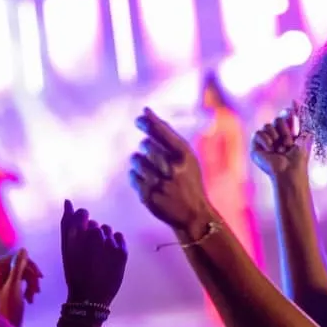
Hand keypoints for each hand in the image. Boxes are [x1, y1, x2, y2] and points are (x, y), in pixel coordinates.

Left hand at [0, 249, 41, 326]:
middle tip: (37, 290)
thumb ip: (18, 266)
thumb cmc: (8, 306)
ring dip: (32, 284)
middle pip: (22, 265)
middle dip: (31, 278)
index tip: (38, 276)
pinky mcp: (12, 285)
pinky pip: (25, 280)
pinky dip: (29, 288)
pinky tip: (30, 299)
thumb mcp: (14, 285)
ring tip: (33, 296)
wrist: (9, 325)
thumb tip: (24, 249)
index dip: (28, 266)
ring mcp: (5, 278)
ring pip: (25, 273)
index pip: (16, 257)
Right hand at [61, 201, 127, 305]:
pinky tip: (109, 257)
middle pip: (95, 224)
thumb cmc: (74, 272)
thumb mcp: (66, 248)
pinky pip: (119, 237)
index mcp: (76, 234)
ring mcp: (109, 243)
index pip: (83, 213)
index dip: (83, 223)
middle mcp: (93, 235)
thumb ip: (67, 223)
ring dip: (104, 240)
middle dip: (92, 235)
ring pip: (108, 230)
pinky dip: (115, 244)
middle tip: (89, 254)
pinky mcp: (122, 251)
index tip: (82, 236)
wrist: (89, 298)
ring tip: (99, 257)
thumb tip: (68, 201)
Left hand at [129, 108, 214, 235]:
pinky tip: (146, 180)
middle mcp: (173, 169)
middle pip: (146, 145)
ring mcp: (160, 184)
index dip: (148, 122)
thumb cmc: (188, 179)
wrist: (194, 214)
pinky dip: (136, 176)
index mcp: (185, 156)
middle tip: (153, 155)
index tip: (139, 118)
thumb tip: (145, 111)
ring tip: (149, 169)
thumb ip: (168, 135)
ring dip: (139, 161)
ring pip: (136, 160)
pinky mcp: (149, 197)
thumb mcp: (187, 156)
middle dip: (146, 147)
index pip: (162, 132)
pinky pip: (132, 176)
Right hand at [251, 103, 309, 181]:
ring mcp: (266, 141)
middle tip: (288, 144)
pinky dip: (266, 141)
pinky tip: (270, 151)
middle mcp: (276, 136)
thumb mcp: (304, 137)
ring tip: (280, 150)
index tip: (293, 111)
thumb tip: (295, 100)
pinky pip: (258, 133)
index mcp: (288, 133)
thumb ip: (301, 119)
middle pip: (278, 119)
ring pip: (268, 125)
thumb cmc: (298, 159)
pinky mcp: (256, 146)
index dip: (288, 114)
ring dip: (276, 138)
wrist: (289, 172)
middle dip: (285, 131)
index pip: (285, 116)